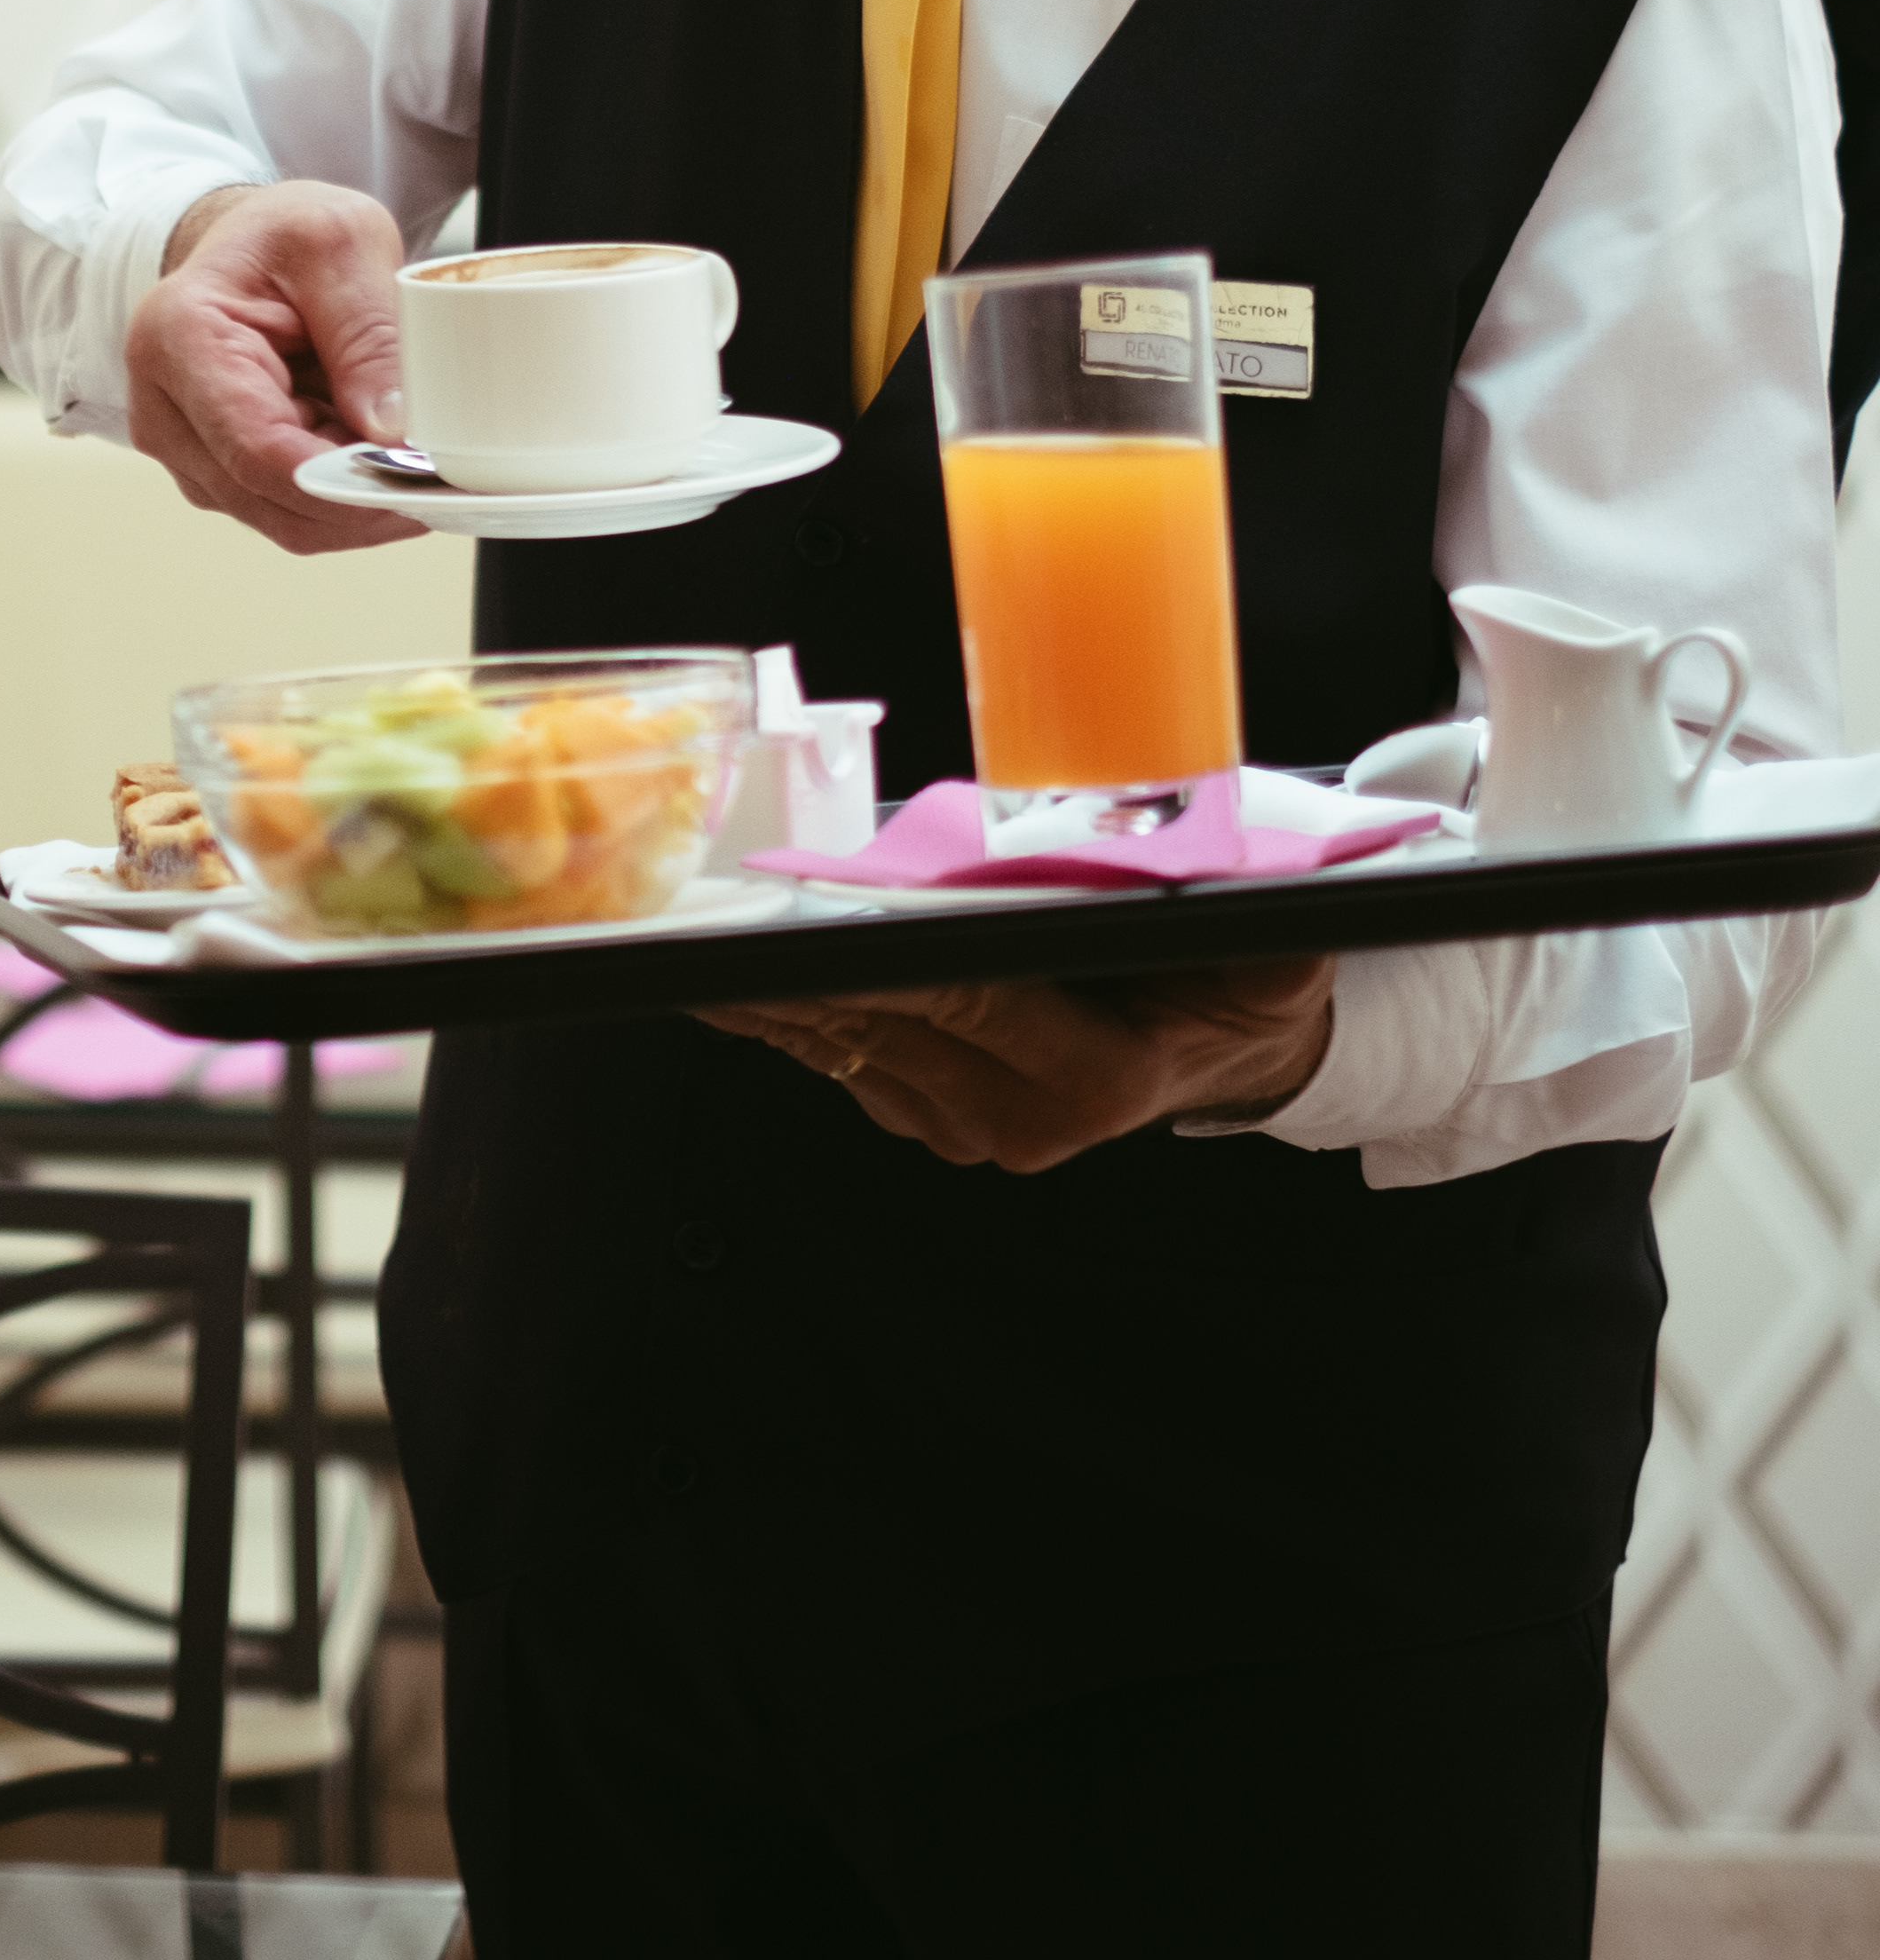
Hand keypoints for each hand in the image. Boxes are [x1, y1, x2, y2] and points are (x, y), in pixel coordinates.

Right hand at [124, 181, 423, 552]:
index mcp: (179, 338)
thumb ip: (368, 336)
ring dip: (356, 505)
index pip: (256, 447)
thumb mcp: (343, 245)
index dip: (340, 479)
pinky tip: (380, 463)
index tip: (414, 476)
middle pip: (269, 497)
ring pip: (284, 519)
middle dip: (360, 500)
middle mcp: (163, 408)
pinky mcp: (215, 473)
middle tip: (440, 478)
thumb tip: (391, 431)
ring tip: (415, 462)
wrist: (255, 245)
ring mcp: (185, 450)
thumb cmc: (285, 236)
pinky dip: (344, 499)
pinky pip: (289, 511)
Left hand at [697, 953, 1336, 1171]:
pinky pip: (838, 1058)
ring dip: (768, 989)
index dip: (879, 954)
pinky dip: (782, 1011)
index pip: (966, 993)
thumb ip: (1216, 894)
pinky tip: (731, 970)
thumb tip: (1156, 832)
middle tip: (706, 912)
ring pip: (843, 1043)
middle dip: (793, 966)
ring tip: (694, 929)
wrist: (1231, 1047)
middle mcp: (1020, 1120)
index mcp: (1096, 1078)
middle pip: (882, 1018)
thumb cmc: (1242, 978)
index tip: (806, 921)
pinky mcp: (927, 1115)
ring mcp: (966, 1127)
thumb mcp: (1266, 931)